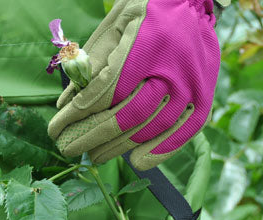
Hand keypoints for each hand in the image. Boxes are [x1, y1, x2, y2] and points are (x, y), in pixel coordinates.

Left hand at [48, 0, 220, 169]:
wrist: (192, 1)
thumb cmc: (144, 13)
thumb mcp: (111, 28)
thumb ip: (88, 65)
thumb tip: (63, 105)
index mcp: (145, 46)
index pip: (104, 92)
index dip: (76, 115)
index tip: (57, 129)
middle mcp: (172, 69)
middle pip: (125, 116)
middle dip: (91, 137)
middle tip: (69, 149)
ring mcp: (191, 86)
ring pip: (150, 128)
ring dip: (118, 148)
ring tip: (94, 156)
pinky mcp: (205, 97)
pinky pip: (184, 132)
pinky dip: (160, 151)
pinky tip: (137, 161)